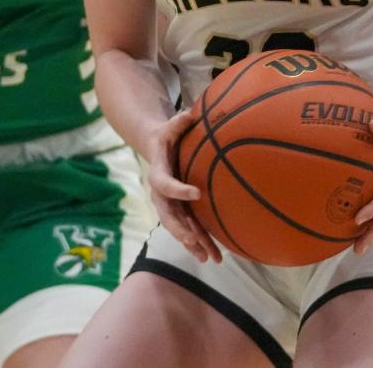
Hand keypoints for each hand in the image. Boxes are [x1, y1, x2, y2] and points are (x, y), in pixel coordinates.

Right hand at [145, 110, 222, 263]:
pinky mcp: (181, 211)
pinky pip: (190, 229)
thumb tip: (189, 114)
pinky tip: (215, 257)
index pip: (164, 184)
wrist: (159, 149)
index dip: (178, 190)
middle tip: (194, 239)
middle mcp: (161, 194)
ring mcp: (171, 205)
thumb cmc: (167, 136)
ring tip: (209, 258)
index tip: (197, 193)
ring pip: (180, 228)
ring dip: (193, 244)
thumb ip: (177, 122)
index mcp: (158, 173)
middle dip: (181, 229)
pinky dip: (201, 243)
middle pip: (168, 216)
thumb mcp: (169, 126)